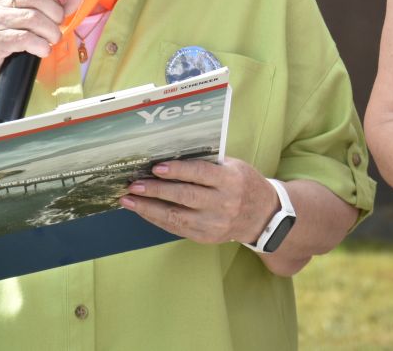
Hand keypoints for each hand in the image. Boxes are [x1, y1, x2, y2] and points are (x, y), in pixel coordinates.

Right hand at [0, 0, 81, 82]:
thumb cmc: (14, 35)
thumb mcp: (34, 15)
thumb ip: (56, 4)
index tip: (61, 0)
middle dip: (55, 12)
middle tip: (58, 25)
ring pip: (32, 18)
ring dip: (51, 31)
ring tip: (53, 39)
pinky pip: (26, 38)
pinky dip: (41, 45)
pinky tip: (43, 50)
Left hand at [119, 157, 278, 244]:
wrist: (262, 216)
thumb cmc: (243, 184)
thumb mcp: (233, 166)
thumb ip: (207, 163)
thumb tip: (170, 155)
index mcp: (231, 181)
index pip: (201, 174)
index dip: (178, 170)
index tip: (156, 167)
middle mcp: (223, 204)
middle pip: (185, 196)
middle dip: (156, 190)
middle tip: (134, 184)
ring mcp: (214, 223)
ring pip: (177, 217)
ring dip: (149, 208)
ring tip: (129, 200)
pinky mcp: (206, 237)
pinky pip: (177, 229)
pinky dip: (157, 219)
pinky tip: (143, 211)